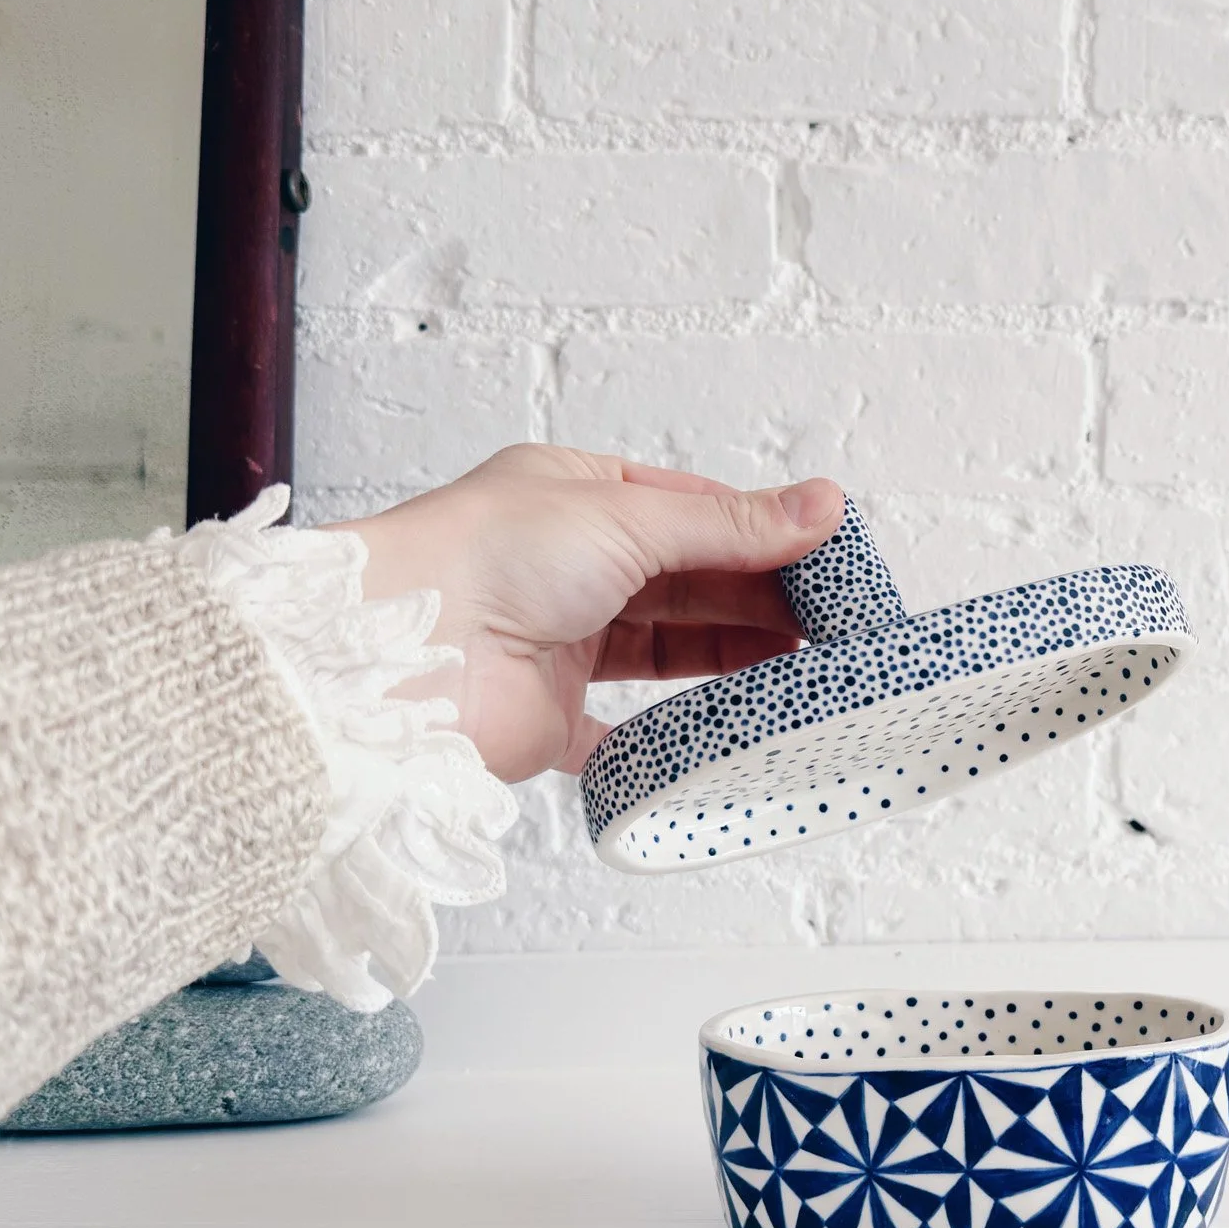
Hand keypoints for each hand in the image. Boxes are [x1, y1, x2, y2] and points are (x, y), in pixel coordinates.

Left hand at [328, 446, 842, 782]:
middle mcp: (566, 566)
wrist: (398, 661)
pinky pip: (627, 731)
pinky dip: (674, 731)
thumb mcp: (628, 517)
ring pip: (667, 647)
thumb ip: (729, 525)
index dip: (758, 531)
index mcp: (574, 496)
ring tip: (804, 664)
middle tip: (830, 618)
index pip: (689, 508)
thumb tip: (820, 505)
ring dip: (733, 654)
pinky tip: (730, 722)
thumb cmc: (483, 558)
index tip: (824, 556)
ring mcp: (559, 641)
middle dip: (757, 596)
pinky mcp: (551, 716)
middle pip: (685, 580)